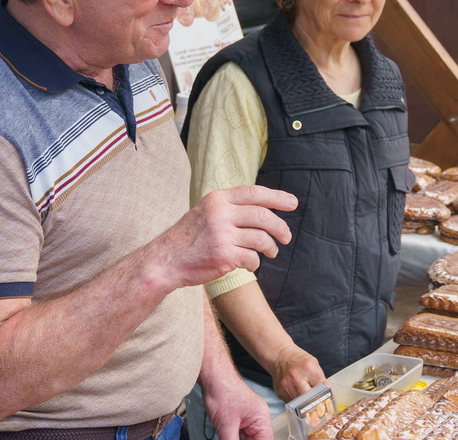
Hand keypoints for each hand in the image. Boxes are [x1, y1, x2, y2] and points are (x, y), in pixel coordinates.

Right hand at [148, 186, 297, 291]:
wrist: (164, 261)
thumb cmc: (189, 238)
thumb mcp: (206, 212)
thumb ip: (230, 207)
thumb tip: (265, 208)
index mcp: (218, 199)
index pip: (255, 192)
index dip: (278, 197)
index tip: (293, 203)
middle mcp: (220, 213)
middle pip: (263, 216)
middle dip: (280, 227)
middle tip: (287, 237)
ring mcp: (222, 234)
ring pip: (261, 238)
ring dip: (271, 247)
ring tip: (271, 252)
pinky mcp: (223, 256)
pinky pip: (252, 258)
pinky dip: (255, 263)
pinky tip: (249, 264)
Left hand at [203, 370, 274, 439]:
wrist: (213, 377)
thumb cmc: (223, 393)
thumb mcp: (226, 426)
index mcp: (262, 418)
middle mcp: (258, 419)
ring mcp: (248, 419)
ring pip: (246, 439)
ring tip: (226, 435)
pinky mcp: (239, 419)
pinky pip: (239, 435)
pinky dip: (233, 439)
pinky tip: (226, 437)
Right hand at [271, 345, 324, 402]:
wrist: (279, 357)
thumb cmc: (298, 359)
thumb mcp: (313, 363)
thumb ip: (320, 378)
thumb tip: (327, 393)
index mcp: (307, 367)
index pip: (321, 386)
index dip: (325, 393)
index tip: (327, 396)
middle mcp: (295, 378)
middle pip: (310, 398)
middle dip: (316, 401)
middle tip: (319, 401)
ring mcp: (286, 387)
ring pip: (301, 404)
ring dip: (307, 403)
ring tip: (308, 398)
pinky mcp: (280, 394)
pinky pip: (293, 403)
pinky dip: (298, 402)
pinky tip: (299, 396)